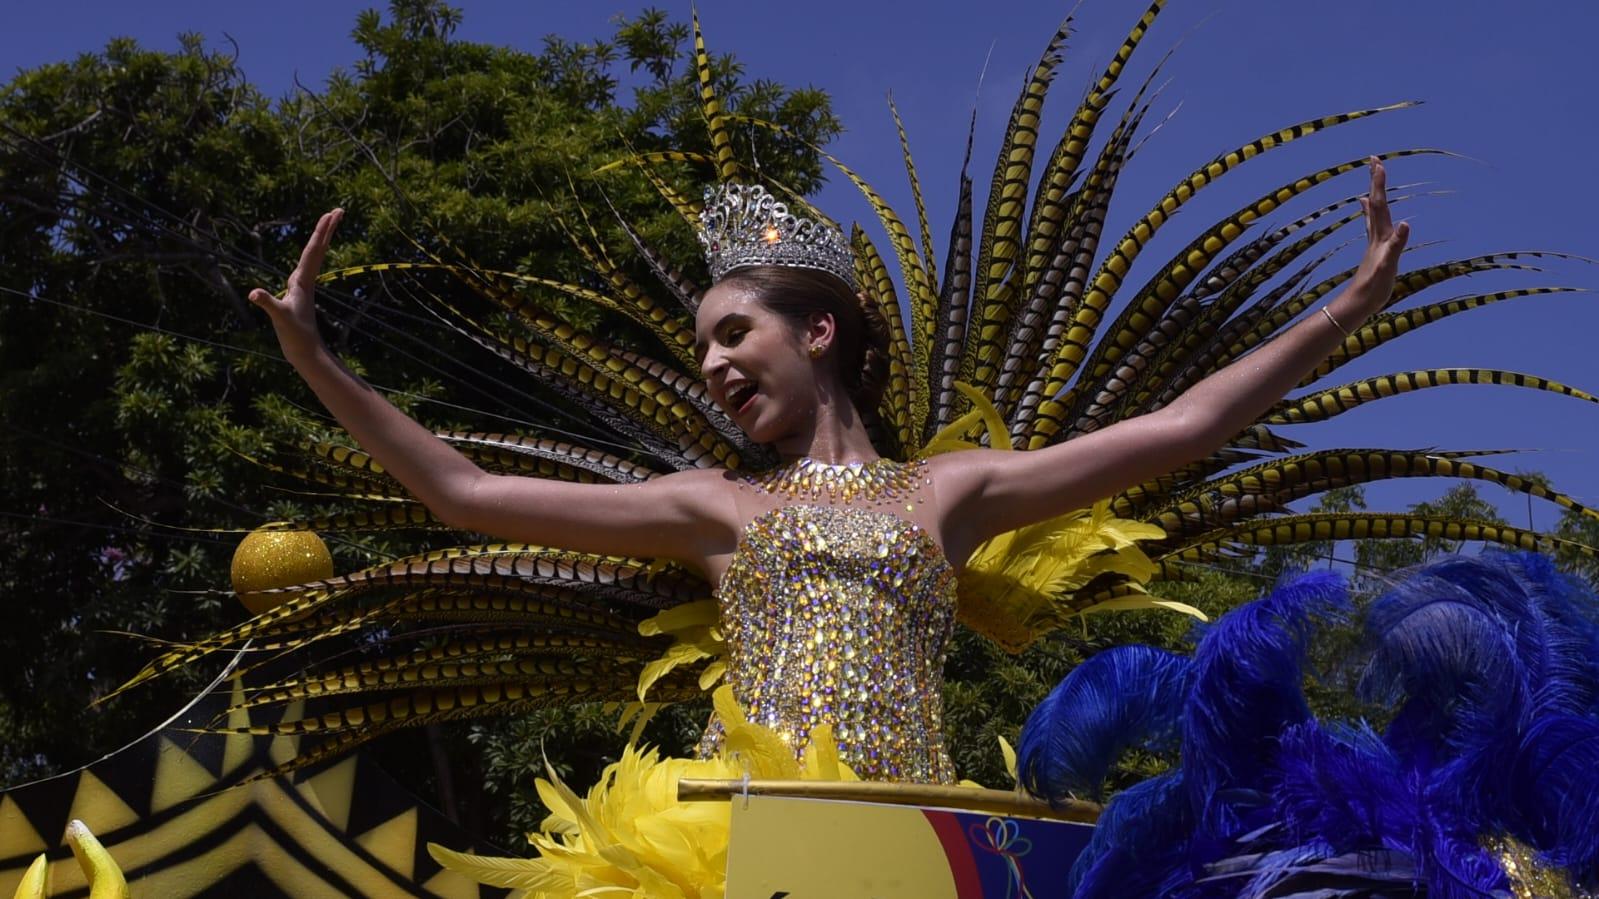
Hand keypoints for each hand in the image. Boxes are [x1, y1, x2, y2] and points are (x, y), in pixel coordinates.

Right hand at [249, 208, 342, 362]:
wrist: (305, 352)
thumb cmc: (295, 336)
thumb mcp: (280, 317)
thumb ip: (268, 304)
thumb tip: (254, 294)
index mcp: (302, 281)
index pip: (313, 251)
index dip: (320, 231)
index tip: (330, 214)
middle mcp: (306, 280)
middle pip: (319, 249)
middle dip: (327, 228)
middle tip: (339, 209)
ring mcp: (303, 286)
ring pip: (315, 256)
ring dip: (322, 239)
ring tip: (328, 223)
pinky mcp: (299, 294)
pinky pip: (307, 267)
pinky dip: (310, 255)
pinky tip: (310, 253)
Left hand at [1353, 157, 1408, 290]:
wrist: (1360, 302)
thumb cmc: (1374, 286)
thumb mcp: (1388, 265)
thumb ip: (1397, 245)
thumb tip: (1405, 223)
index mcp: (1380, 235)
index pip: (1379, 204)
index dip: (1379, 184)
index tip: (1377, 163)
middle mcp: (1376, 235)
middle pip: (1375, 203)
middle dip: (1375, 182)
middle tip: (1374, 161)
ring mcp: (1375, 243)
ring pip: (1373, 214)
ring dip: (1373, 197)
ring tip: (1369, 185)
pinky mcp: (1376, 251)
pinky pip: (1374, 228)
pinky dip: (1372, 217)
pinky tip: (1369, 215)